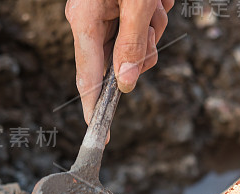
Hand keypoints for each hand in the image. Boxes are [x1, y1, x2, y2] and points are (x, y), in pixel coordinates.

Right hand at [66, 0, 173, 122]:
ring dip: (154, 26)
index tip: (102, 135)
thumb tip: (125, 84)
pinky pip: (140, 27)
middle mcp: (89, 21)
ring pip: (137, 45)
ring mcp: (102, 15)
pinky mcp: (114, 8)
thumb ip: (132, 43)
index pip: (87, 77)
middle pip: (120, 61)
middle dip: (144, 50)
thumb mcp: (137, 4)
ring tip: (155, 3)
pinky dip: (154, 14)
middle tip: (151, 28)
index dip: (95, 108)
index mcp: (85, 20)